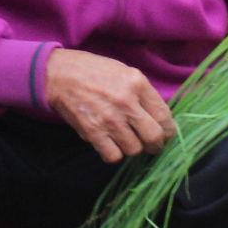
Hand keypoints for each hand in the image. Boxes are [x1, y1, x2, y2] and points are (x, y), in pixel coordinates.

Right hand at [45, 48, 172, 164]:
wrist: (59, 74)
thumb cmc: (93, 71)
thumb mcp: (124, 72)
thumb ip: (143, 93)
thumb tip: (159, 118)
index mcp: (137, 83)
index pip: (164, 116)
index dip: (168, 130)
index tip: (165, 134)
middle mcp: (126, 102)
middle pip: (154, 137)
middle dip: (155, 145)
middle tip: (151, 145)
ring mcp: (109, 119)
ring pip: (134, 149)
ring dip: (132, 148)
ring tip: (126, 140)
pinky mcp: (92, 132)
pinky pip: (113, 156)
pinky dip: (114, 154)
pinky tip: (111, 144)